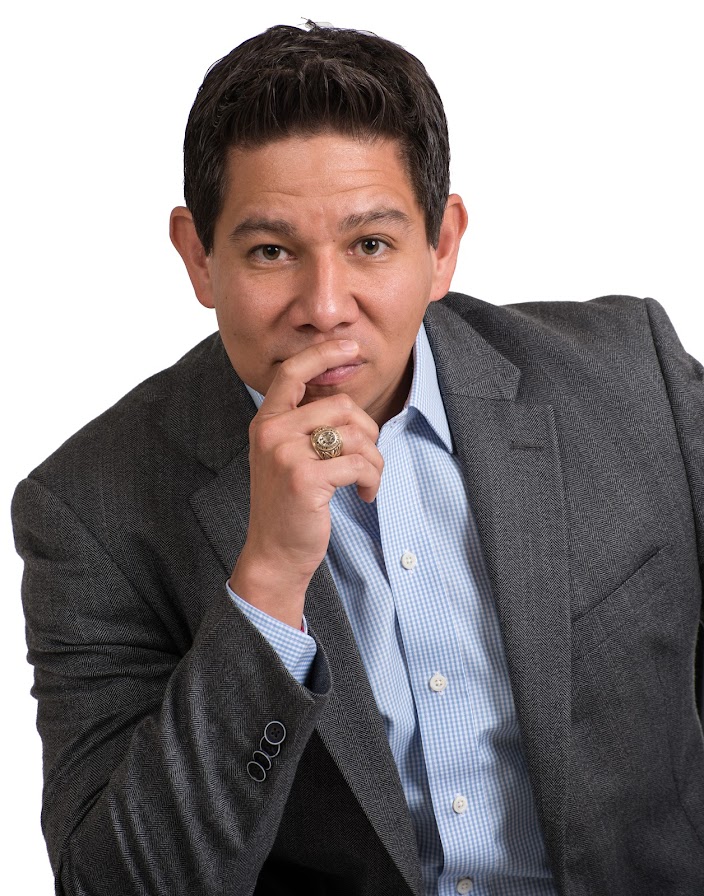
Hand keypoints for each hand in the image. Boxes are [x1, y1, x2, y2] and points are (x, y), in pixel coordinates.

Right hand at [229, 340, 382, 626]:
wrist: (275, 553)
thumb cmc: (289, 504)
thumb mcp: (288, 457)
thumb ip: (305, 425)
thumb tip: (344, 396)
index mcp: (266, 422)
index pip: (292, 372)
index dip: (323, 354)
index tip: (350, 346)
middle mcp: (271, 432)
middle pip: (342, 406)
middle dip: (369, 432)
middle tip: (368, 460)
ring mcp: (285, 455)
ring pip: (356, 435)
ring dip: (374, 460)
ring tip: (367, 480)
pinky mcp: (304, 479)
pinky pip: (359, 463)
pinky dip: (372, 480)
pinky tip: (365, 495)